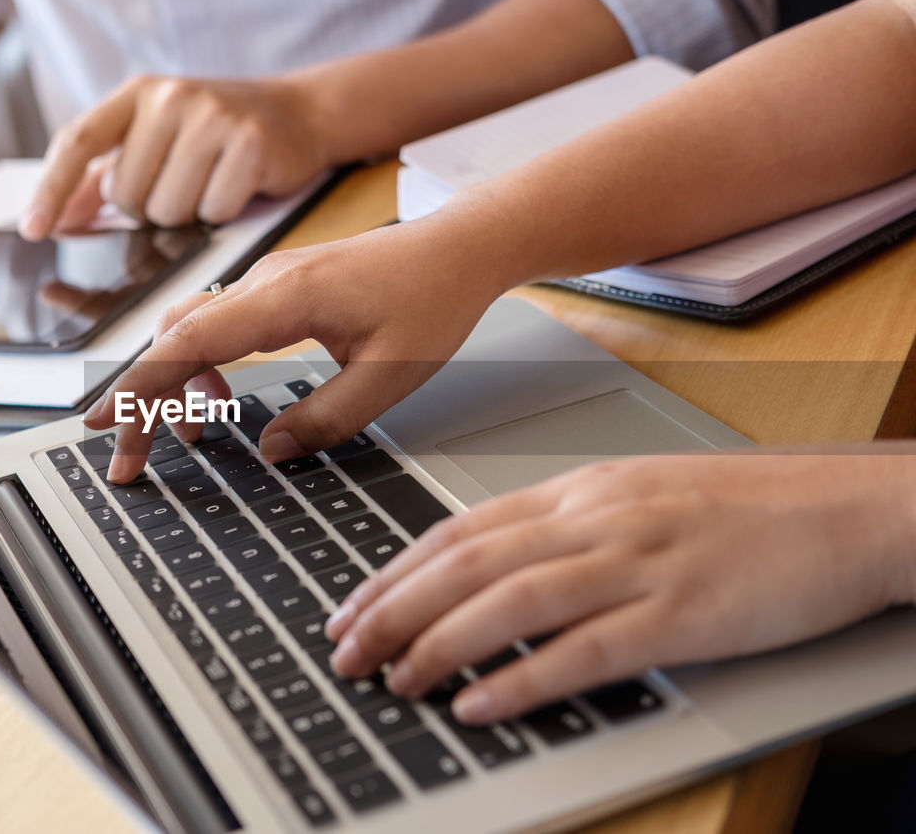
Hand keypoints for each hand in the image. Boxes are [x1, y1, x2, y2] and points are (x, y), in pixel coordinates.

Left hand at [20, 74, 332, 237]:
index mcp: (138, 93)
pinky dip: (222, 213)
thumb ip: (108, 174)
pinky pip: (212, 213)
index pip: (79, 143)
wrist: (298, 112)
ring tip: (209, 183)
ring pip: (167, 212)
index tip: (35, 230)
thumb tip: (61, 215)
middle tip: (180, 184)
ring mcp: (211, 118)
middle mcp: (171, 97)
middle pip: (126, 196)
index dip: (52, 191)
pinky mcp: (248, 144)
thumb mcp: (157, 139)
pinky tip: (235, 186)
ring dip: (187, 215)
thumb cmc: (218, 132)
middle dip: (148, 208)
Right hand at [83, 211, 511, 482]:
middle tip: (126, 455)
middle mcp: (264, 282)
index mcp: (286, 298)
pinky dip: (201, 363)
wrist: (459, 247)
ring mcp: (266, 281)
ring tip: (184, 437)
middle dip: (141, 398)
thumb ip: (329, 419)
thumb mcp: (391, 375)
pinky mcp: (277, 287)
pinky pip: (217, 323)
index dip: (141, 386)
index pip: (189, 343)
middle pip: (174, 338)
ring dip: (172, 381)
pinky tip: (220, 398)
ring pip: (190, 329)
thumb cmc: (433, 298)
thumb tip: (271, 450)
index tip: (107, 424)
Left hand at [325, 451, 915, 723]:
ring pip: (512, 601)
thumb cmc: (745, 509)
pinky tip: (480, 702)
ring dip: (440, 643)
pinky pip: (587, 649)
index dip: (395, 571)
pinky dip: (524, 678)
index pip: (460, 529)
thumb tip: (491, 570)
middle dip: (393, 609)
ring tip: (394, 681)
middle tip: (345, 651)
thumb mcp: (639, 498)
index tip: (351, 606)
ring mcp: (640, 563)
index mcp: (582, 491)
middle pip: (468, 563)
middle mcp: (598, 519)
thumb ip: (567, 527)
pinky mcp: (685, 614)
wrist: (848, 510)